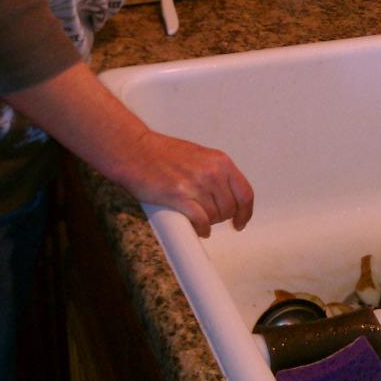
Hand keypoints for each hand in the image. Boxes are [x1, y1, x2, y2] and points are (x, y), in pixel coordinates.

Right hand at [129, 128, 253, 237]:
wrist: (135, 151)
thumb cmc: (161, 153)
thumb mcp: (199, 156)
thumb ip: (214, 173)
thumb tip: (226, 196)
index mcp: (220, 161)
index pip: (245, 193)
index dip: (245, 212)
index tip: (240, 221)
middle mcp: (212, 172)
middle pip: (229, 208)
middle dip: (221, 217)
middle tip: (209, 217)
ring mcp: (196, 185)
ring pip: (215, 216)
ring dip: (209, 223)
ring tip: (198, 220)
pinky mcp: (179, 197)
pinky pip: (201, 221)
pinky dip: (201, 228)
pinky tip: (198, 228)